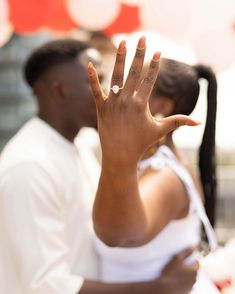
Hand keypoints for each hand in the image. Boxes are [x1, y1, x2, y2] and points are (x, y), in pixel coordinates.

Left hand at [88, 36, 199, 166]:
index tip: (157, 51)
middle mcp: (127, 100)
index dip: (154, 64)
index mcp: (141, 103)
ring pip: (116, 76)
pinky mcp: (101, 108)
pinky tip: (89, 64)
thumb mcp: (160, 130)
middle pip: (135, 72)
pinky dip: (92, 78)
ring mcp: (113, 103)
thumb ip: (177, 121)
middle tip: (142, 37)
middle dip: (139, 53)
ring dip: (119, 58)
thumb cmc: (140, 144)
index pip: (149, 79)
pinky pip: (95, 90)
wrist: (120, 157)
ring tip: (122, 42)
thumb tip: (198, 122)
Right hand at [160, 247, 198, 293]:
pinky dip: (184, 281)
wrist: (165, 288)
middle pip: (194, 270)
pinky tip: (176, 279)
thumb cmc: (170, 272)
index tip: (187, 258)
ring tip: (177, 272)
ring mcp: (191, 286)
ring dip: (187, 274)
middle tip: (181, 265)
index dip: (193, 259)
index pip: (197, 263)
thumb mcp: (177, 258)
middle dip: (189, 267)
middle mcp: (194, 279)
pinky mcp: (187, 291)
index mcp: (194, 270)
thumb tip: (194, 246)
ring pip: (191, 277)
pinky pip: (187, 284)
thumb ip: (187, 252)